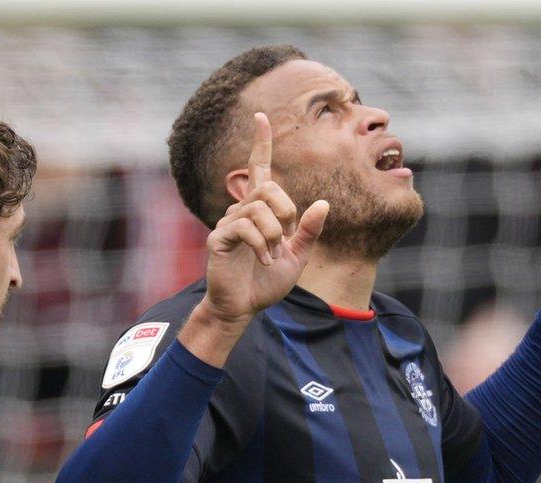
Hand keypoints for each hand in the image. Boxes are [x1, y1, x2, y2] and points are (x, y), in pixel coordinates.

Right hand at [202, 112, 328, 324]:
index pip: (259, 168)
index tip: (260, 117)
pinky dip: (262, 245)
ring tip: (272, 255)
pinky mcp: (218, 239)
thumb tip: (322, 204)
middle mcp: (241, 210)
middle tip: (286, 239)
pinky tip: (263, 260)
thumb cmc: (266, 281)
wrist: (244, 307)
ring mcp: (227, 223)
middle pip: (268, 188)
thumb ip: (309, 231)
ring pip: (259, 208)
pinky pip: (245, 227)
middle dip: (286, 211)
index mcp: (260, 210)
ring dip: (275, 234)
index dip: (261, 142)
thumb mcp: (297, 256)